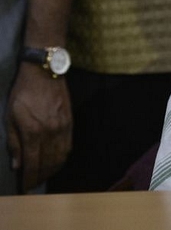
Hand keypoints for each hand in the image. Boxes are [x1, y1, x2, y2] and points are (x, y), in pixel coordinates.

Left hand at [6, 63, 72, 192]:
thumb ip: (13, 141)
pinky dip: (63, 157)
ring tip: (45, 175)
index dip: (30, 178)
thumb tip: (17, 164)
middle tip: (35, 184)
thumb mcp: (10, 116)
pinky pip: (68, 145)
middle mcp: (51, 133)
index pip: (33, 163)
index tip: (25, 188)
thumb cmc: (23, 93)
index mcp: (33, 132)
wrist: (45, 72)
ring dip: (53, 169)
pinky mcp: (70, 122)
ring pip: (61, 156)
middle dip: (41, 177)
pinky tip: (57, 160)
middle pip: (48, 163)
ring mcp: (63, 127)